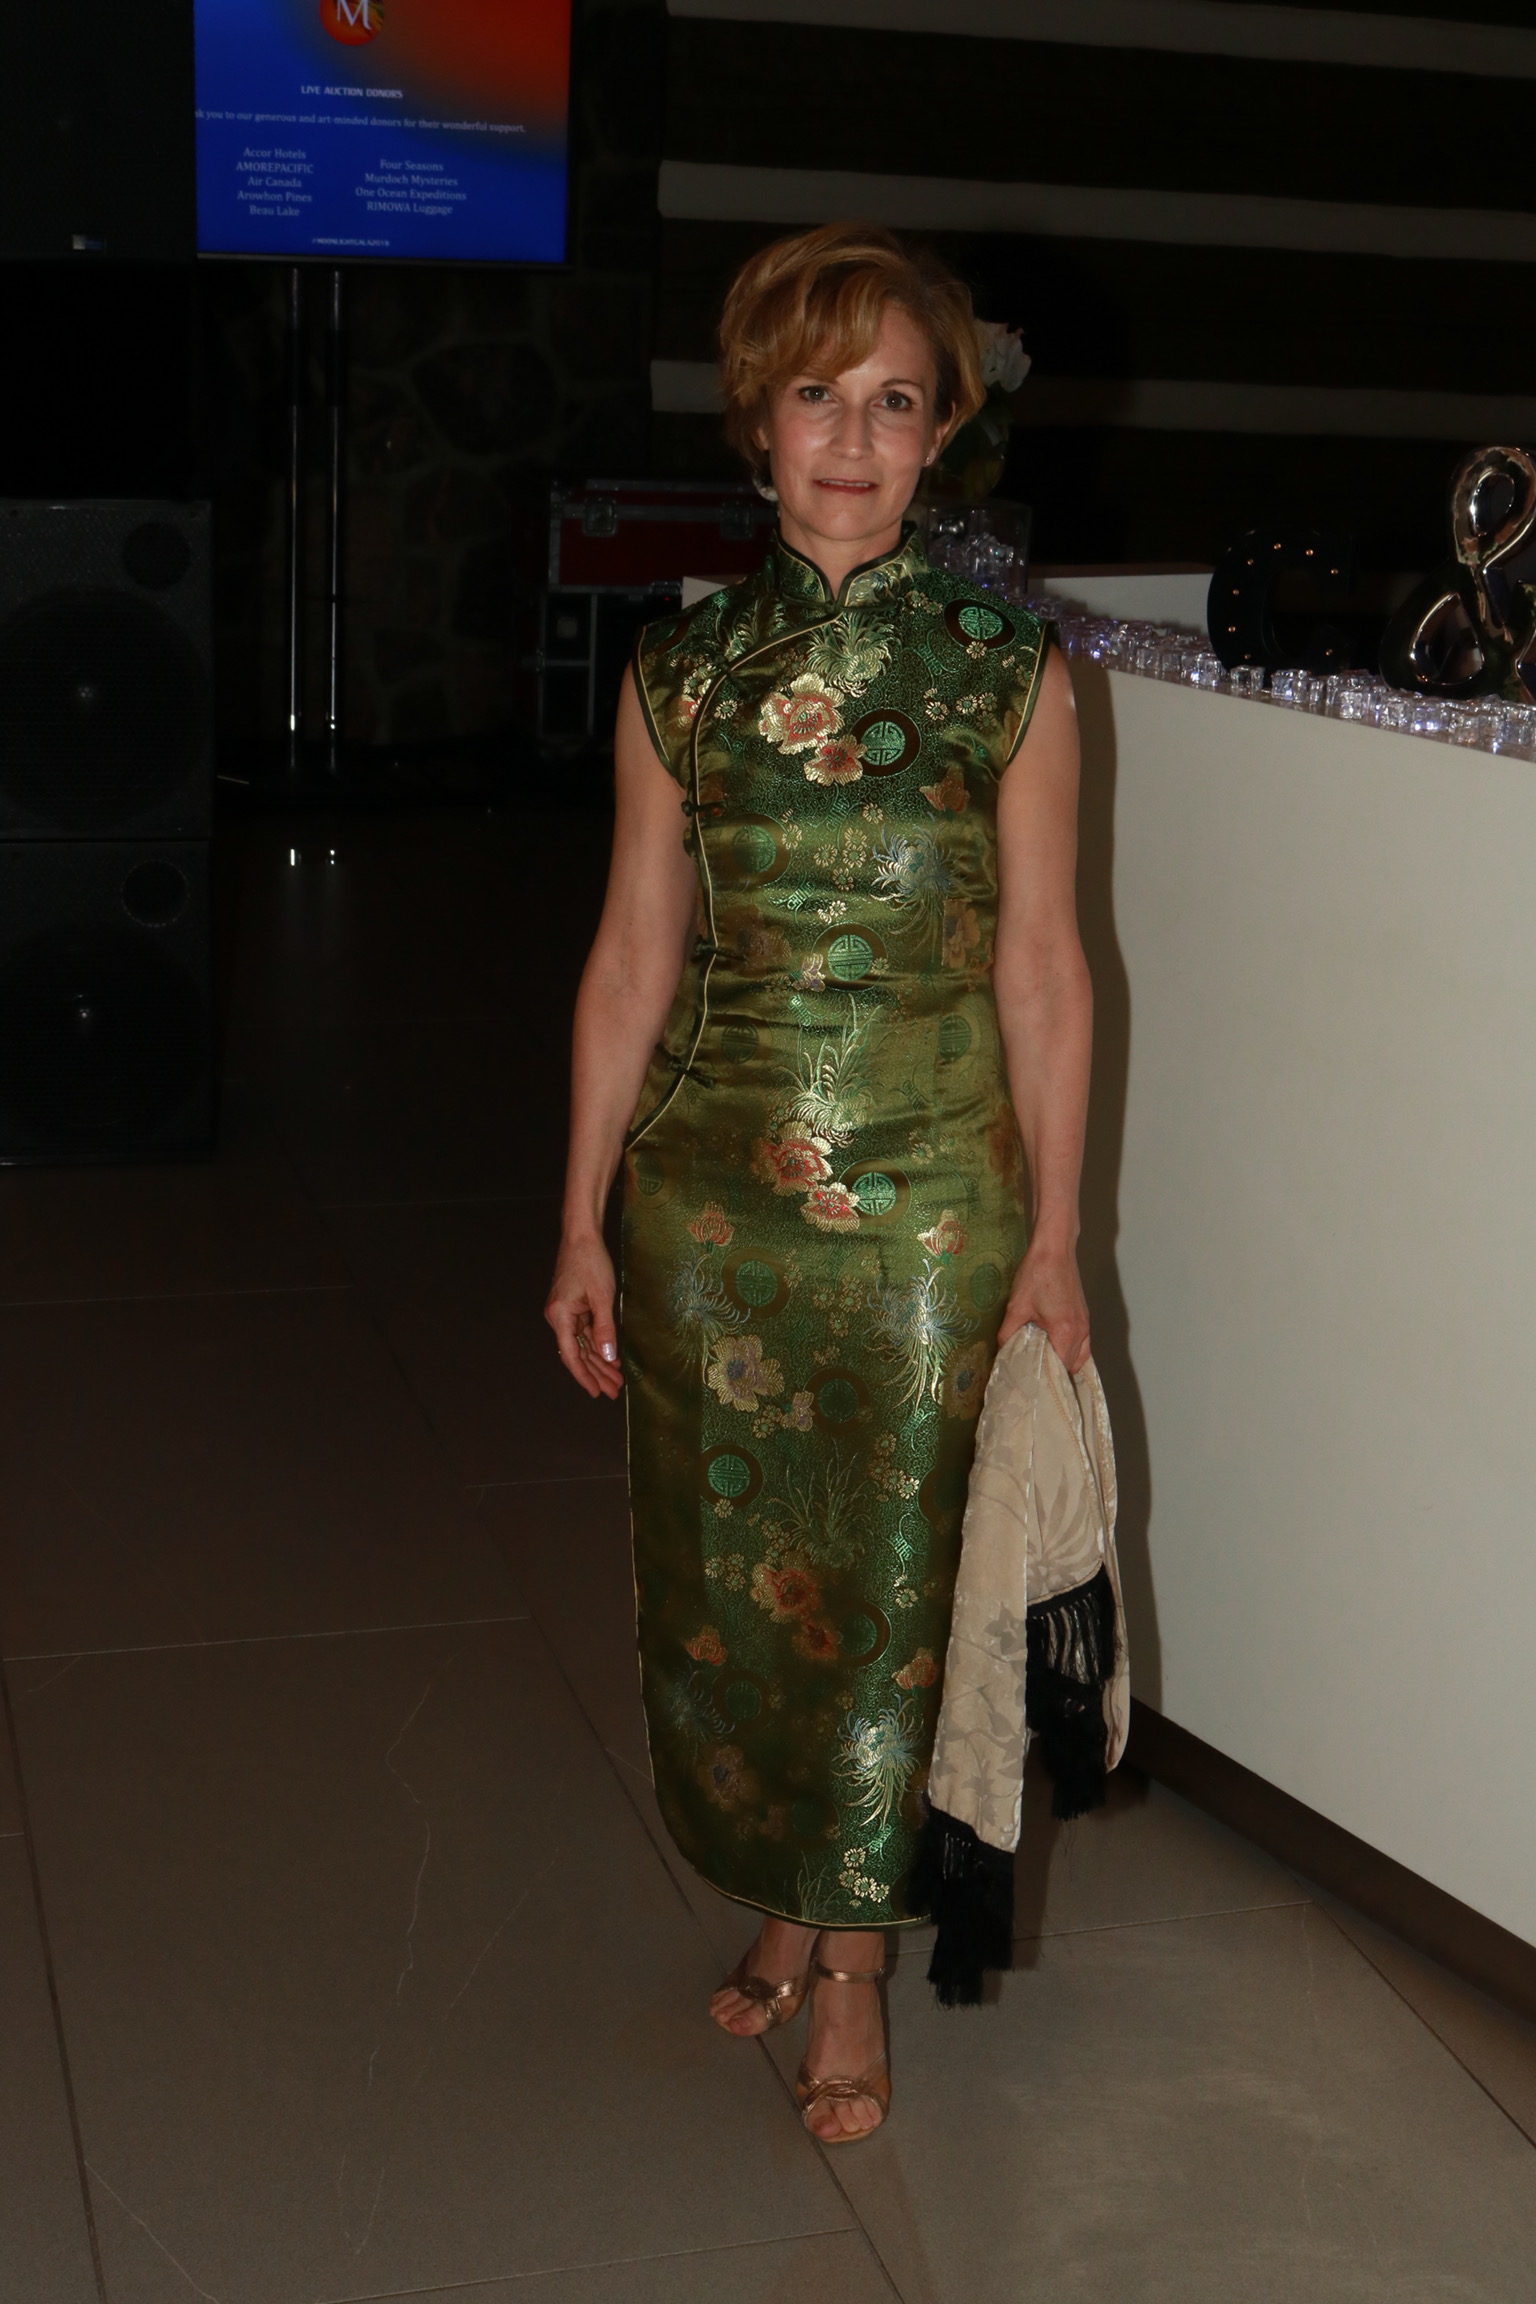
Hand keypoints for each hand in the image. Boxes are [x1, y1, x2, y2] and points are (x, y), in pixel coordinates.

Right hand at [545, 1235, 623, 1399]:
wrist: (581, 1237)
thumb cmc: (590, 1262)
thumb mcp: (602, 1297)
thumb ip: (605, 1329)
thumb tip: (608, 1357)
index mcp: (560, 1316)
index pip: (571, 1355)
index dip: (584, 1376)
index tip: (595, 1392)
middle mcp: (558, 1318)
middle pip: (577, 1354)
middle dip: (596, 1373)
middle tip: (613, 1391)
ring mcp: (566, 1314)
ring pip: (582, 1345)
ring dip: (599, 1361)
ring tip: (616, 1379)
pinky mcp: (573, 1308)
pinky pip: (585, 1333)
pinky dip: (598, 1345)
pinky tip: (611, 1358)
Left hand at [997, 1240, 1089, 1373]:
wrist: (1054, 1249)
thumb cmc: (1037, 1274)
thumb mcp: (1016, 1307)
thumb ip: (1008, 1334)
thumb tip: (1000, 1352)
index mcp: (1066, 1332)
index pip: (1060, 1369)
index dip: (1046, 1380)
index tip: (1032, 1387)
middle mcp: (1081, 1331)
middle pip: (1072, 1366)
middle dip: (1055, 1375)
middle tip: (1036, 1383)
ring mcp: (1085, 1324)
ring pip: (1080, 1357)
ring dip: (1066, 1365)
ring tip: (1045, 1371)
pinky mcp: (1084, 1316)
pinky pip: (1083, 1344)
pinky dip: (1072, 1353)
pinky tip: (1055, 1352)